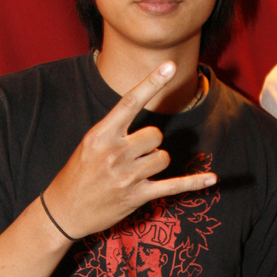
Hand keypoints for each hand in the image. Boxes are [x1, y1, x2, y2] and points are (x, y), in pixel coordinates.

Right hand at [43, 61, 215, 238]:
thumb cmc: (79, 173)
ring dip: (155, 163)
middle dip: (151, 143)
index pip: (130, 102)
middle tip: (134, 154)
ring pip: (164, 158)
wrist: (64, 210)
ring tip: (135, 172)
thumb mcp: (90, 144)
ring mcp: (127, 176)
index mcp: (101, 134)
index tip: (170, 66)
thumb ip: (116, 131)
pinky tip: (212, 179)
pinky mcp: (138, 196)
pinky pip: (174, 185)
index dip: (152, 82)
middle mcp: (115, 153)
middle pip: (156, 135)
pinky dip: (194, 183)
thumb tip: (149, 125)